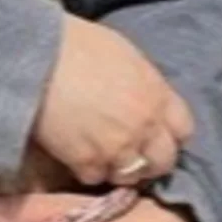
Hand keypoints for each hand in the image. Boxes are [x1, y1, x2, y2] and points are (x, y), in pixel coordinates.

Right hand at [31, 15, 193, 186]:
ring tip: (101, 155)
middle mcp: (145, 126)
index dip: (169, 134)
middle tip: (130, 152)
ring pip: (130, 176)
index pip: (184, 130)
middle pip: (162, 161)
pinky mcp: (86, 161)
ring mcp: (117, 147)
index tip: (155, 134)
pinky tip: (76, 153)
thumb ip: (145, 85)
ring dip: (118, 168)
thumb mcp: (126, 56)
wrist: (37, 55)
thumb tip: (146, 100)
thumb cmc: (77, 43)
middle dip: (149, 159)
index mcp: (157, 95)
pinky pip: (95, 178)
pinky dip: (87, 169)